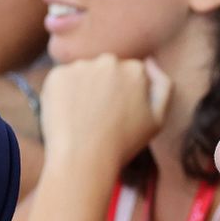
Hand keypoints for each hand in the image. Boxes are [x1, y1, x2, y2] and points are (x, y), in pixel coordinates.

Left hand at [39, 55, 170, 168]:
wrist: (83, 160)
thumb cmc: (122, 144)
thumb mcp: (157, 120)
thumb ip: (162, 86)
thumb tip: (150, 62)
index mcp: (136, 69)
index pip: (127, 75)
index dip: (121, 97)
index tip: (116, 116)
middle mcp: (109, 61)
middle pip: (105, 71)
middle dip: (101, 89)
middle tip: (98, 119)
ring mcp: (81, 66)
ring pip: (82, 75)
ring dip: (81, 90)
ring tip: (82, 120)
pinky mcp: (57, 75)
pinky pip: (61, 81)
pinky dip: (62, 95)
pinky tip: (67, 116)